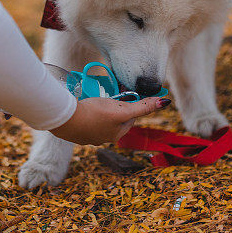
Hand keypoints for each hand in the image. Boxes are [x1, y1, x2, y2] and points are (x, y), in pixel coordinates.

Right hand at [49, 96, 169, 144]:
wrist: (66, 118)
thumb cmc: (96, 114)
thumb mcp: (123, 109)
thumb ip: (143, 106)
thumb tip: (165, 102)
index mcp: (116, 135)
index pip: (131, 117)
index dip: (130, 104)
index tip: (125, 94)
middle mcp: (104, 138)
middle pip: (116, 118)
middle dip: (116, 106)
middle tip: (111, 94)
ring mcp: (89, 136)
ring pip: (101, 119)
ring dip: (102, 108)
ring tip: (97, 97)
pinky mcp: (77, 131)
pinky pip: (87, 119)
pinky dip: (88, 112)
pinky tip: (84, 105)